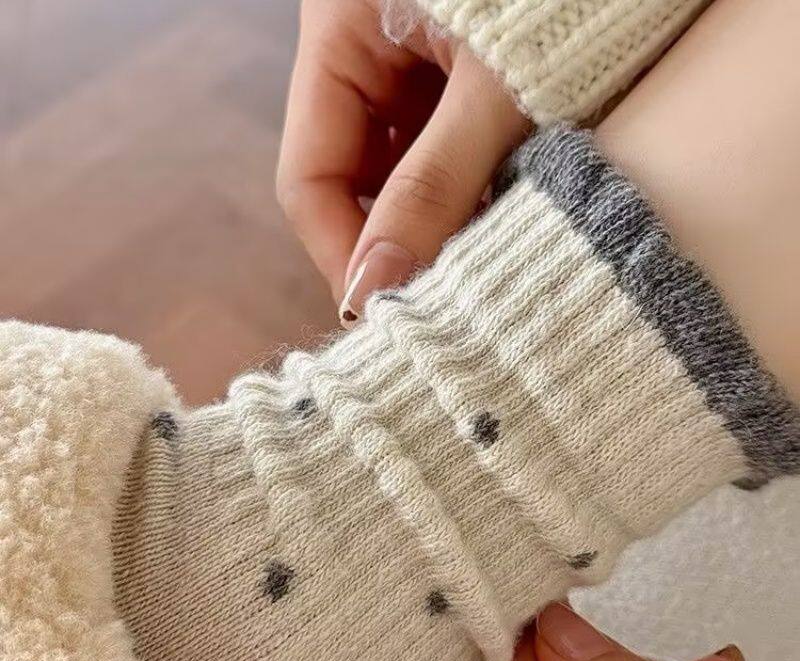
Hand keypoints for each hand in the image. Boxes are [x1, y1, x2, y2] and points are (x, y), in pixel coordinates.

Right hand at [277, 0, 528, 325]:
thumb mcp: (496, 83)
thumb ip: (433, 184)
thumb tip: (373, 291)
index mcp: (340, 32)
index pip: (310, 176)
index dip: (344, 253)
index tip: (387, 312)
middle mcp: (366, 57)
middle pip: (353, 183)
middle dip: (396, 245)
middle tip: (440, 302)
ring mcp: (412, 71)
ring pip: (401, 177)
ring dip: (438, 225)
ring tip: (482, 263)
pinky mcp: (458, 84)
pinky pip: (445, 158)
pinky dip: (471, 196)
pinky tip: (502, 221)